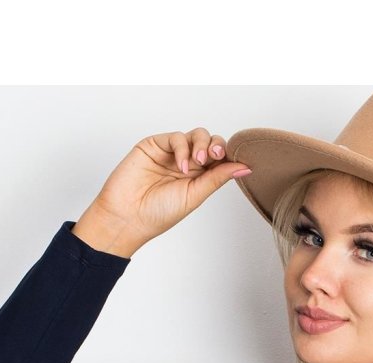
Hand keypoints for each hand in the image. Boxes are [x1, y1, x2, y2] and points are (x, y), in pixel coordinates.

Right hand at [83, 127, 251, 250]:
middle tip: (216, 156)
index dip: (229, 156)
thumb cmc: (158, 213)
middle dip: (216, 146)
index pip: (219, 159)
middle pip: (210, 142)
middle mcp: (186, 163)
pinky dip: (182, 148)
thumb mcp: (195, 196)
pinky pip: (176, 137)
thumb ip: (217, 179)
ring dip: (201, 144)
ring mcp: (171, 153)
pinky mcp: (154, 145)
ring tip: (197, 163)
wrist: (127, 217)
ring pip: (195, 135)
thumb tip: (244, 168)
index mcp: (198, 178)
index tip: (238, 161)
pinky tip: (180, 165)